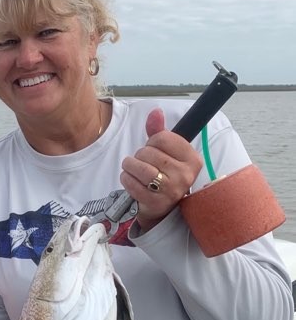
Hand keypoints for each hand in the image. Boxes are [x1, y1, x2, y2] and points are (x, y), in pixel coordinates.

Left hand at [120, 108, 203, 231]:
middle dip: (139, 155)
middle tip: (140, 161)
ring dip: (129, 165)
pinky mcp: (156, 202)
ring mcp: (171, 190)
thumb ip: (160, 132)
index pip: (163, 138)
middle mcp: (185, 174)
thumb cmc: (165, 175)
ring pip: (140, 167)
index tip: (153, 149)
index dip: (152, 141)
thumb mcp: (167, 153)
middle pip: (149, 153)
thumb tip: (155, 112)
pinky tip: (128, 178)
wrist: (163, 208)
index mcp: (192, 159)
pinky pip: (133, 184)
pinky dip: (126, 178)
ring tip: (130, 167)